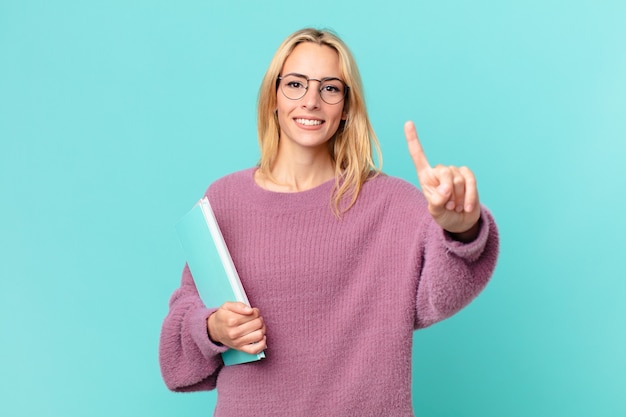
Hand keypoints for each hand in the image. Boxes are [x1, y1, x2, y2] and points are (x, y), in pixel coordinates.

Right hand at [207, 302, 266, 354]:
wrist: (214, 330)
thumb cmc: (223, 317)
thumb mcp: (227, 306)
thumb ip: (239, 305)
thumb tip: (250, 310)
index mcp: (232, 320)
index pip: (253, 314)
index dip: (256, 312)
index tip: (253, 312)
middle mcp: (234, 332)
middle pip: (258, 324)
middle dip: (259, 319)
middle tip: (256, 318)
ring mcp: (237, 342)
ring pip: (259, 335)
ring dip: (262, 329)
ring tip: (258, 326)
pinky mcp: (240, 349)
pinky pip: (255, 350)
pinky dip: (262, 344)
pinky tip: (261, 337)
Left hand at [404, 121, 480, 235]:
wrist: (460, 221)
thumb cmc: (443, 215)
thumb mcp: (435, 211)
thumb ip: (436, 201)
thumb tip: (446, 190)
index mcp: (425, 176)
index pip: (418, 155)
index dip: (413, 140)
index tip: (408, 123)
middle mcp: (439, 171)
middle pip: (444, 172)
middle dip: (448, 191)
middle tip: (448, 206)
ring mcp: (454, 172)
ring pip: (458, 180)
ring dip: (458, 198)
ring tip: (455, 207)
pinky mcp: (468, 176)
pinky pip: (471, 181)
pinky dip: (469, 196)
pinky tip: (467, 208)